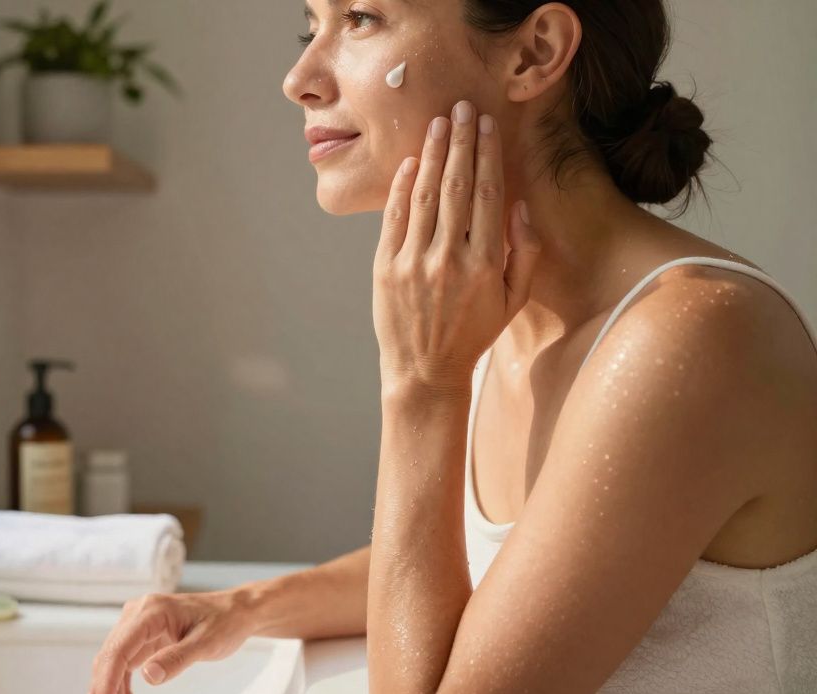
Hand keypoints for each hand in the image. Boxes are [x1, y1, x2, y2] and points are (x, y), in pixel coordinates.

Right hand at [83, 589, 256, 693]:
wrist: (234, 612)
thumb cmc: (224, 621)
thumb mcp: (206, 643)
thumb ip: (177, 658)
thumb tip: (148, 676)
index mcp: (150, 612)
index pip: (118, 649)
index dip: (106, 683)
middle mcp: (137, 616)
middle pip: (111, 661)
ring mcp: (137, 627)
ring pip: (115, 667)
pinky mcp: (142, 640)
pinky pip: (126, 668)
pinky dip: (126, 693)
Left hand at [373, 100, 541, 394]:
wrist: (424, 370)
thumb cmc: (473, 333)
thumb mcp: (513, 301)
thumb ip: (524, 253)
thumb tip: (520, 206)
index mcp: (485, 265)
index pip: (488, 196)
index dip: (487, 155)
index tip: (486, 125)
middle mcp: (449, 259)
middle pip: (457, 187)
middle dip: (460, 142)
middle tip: (461, 108)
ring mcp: (413, 262)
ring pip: (425, 196)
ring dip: (433, 155)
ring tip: (438, 124)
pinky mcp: (385, 268)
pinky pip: (394, 218)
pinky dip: (403, 187)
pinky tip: (412, 161)